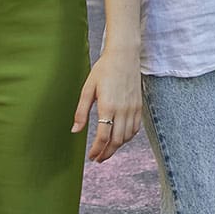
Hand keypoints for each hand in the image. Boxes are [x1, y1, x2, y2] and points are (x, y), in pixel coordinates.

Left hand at [72, 47, 142, 162]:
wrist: (124, 55)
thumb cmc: (104, 69)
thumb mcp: (88, 89)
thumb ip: (81, 111)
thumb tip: (75, 130)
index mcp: (108, 106)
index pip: (104, 137)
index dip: (97, 150)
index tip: (91, 156)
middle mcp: (123, 110)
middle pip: (117, 141)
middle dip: (107, 153)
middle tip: (98, 158)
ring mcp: (133, 108)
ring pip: (127, 136)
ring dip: (117, 146)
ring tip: (107, 150)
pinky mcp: (139, 105)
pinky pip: (136, 128)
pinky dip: (128, 137)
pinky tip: (120, 138)